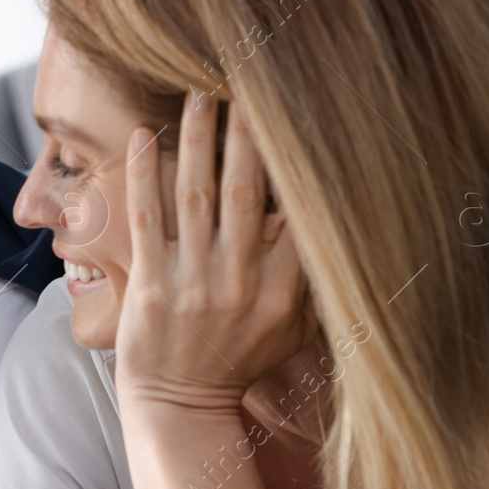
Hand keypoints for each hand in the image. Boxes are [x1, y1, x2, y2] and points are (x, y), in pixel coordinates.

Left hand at [115, 96, 312, 414]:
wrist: (180, 406)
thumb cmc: (239, 361)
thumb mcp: (295, 330)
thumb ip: (317, 281)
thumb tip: (344, 227)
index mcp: (281, 292)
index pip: (297, 216)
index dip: (302, 167)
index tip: (307, 120)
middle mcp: (237, 284)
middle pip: (244, 194)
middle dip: (248, 136)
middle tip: (249, 82)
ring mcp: (189, 284)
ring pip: (195, 197)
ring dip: (198, 141)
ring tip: (200, 93)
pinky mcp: (147, 285)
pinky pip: (146, 220)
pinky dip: (144, 175)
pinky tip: (145, 135)